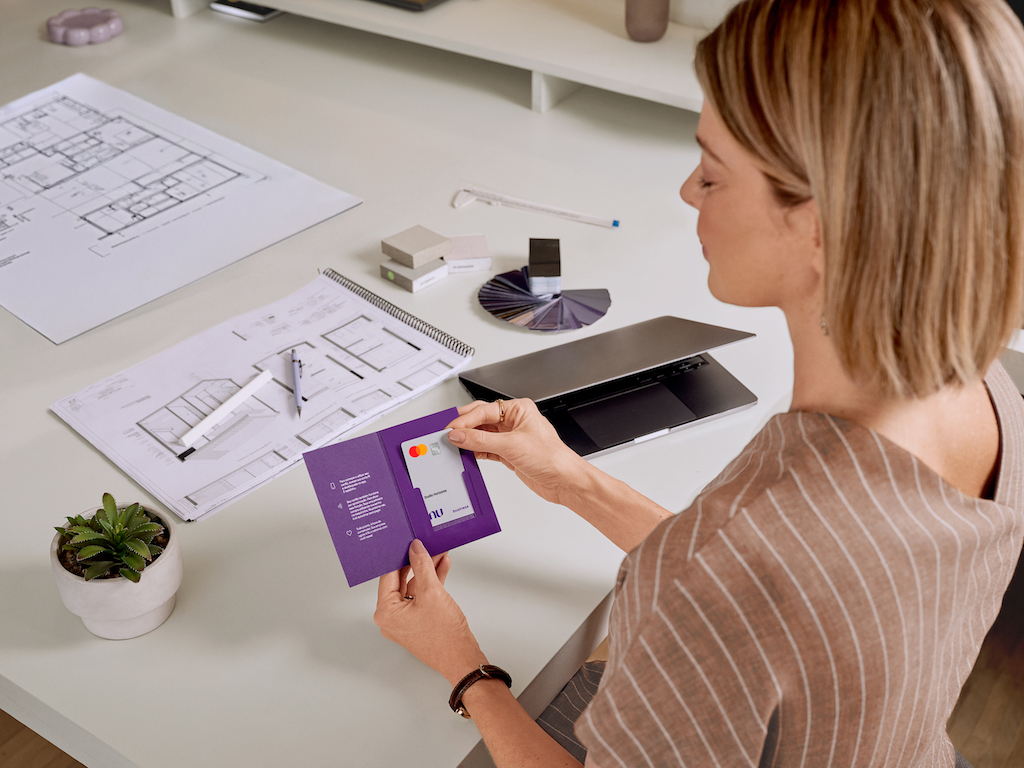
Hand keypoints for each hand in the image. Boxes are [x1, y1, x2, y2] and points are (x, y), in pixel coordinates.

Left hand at [375, 540, 487, 685]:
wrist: (461, 657)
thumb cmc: (444, 635)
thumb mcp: (431, 591)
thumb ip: (422, 566)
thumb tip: (415, 549)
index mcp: (385, 612)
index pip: (389, 576)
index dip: (400, 557)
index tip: (409, 543)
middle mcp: (391, 618)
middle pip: (402, 581)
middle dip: (417, 563)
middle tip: (426, 546)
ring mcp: (405, 621)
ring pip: (414, 588)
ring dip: (427, 571)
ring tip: (440, 554)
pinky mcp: (418, 622)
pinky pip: (422, 598)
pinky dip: (432, 584)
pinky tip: (442, 568)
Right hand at [446, 399, 586, 505]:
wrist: (564, 481)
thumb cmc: (552, 457)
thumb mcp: (511, 446)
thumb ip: (481, 440)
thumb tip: (458, 435)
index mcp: (519, 409)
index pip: (484, 410)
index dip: (465, 420)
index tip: (449, 429)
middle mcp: (514, 421)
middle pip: (481, 419)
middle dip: (464, 426)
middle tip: (446, 433)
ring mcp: (511, 437)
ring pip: (482, 434)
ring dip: (468, 439)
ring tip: (453, 444)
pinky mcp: (509, 453)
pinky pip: (486, 448)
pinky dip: (475, 451)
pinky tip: (466, 453)